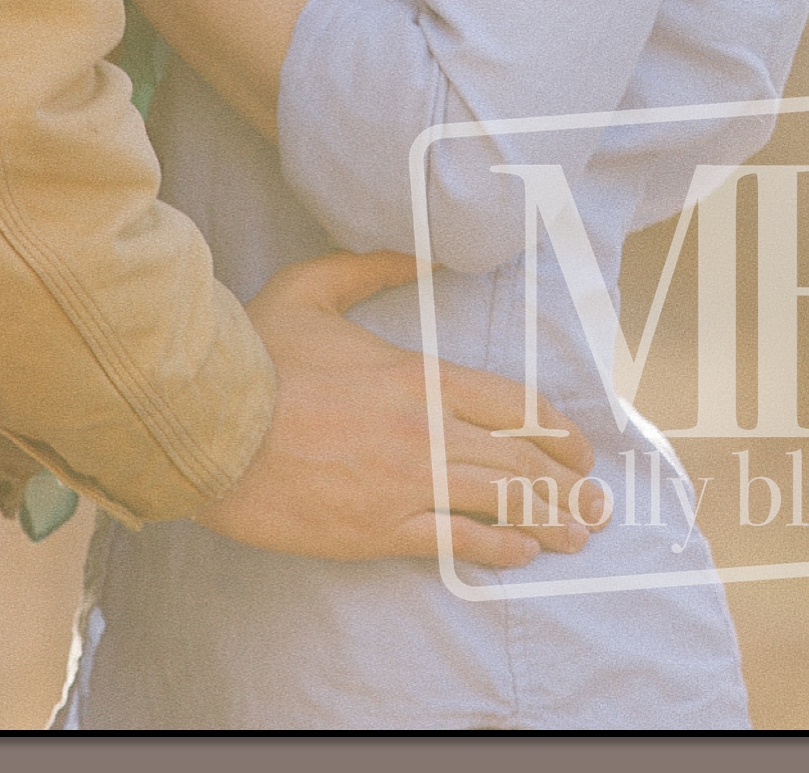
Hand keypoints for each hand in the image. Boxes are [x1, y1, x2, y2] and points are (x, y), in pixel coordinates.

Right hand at [196, 250, 603, 568]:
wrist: (211, 424)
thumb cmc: (257, 354)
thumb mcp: (312, 288)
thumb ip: (371, 267)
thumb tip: (421, 252)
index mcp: (417, 373)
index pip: (511, 403)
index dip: (555, 429)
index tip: (580, 449)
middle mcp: (425, 430)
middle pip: (517, 459)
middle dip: (566, 484)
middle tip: (597, 505)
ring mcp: (404, 483)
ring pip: (497, 504)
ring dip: (546, 520)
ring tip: (577, 535)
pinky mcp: (377, 529)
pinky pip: (454, 542)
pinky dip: (495, 550)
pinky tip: (522, 555)